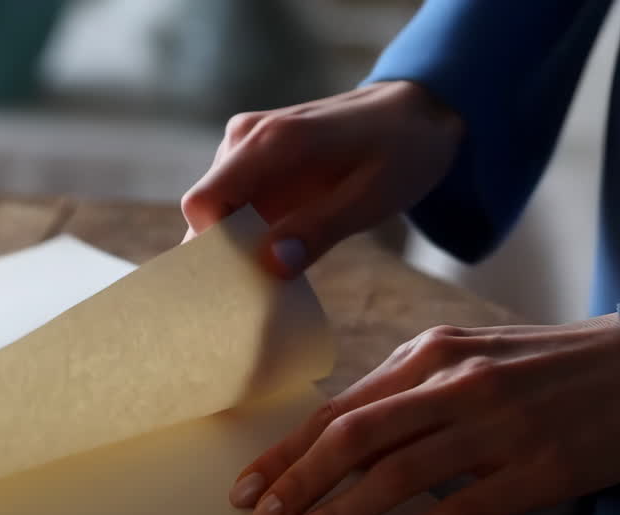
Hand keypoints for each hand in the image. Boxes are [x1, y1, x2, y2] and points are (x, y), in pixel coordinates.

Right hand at [181, 81, 463, 276]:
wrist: (415, 112)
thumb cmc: (401, 150)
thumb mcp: (372, 197)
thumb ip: (319, 229)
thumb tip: (270, 266)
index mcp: (273, 141)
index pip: (204, 203)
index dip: (215, 250)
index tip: (247, 285)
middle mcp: (246, 138)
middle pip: (205, 214)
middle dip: (225, 257)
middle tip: (263, 296)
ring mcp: (245, 147)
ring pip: (216, 215)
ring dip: (239, 250)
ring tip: (279, 278)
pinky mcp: (252, 162)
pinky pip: (235, 207)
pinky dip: (250, 238)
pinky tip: (283, 257)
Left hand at [229, 314, 619, 514]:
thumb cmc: (556, 363)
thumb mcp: (473, 353)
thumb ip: (412, 387)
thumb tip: (347, 431)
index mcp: (433, 352)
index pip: (342, 408)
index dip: (289, 450)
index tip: (252, 484)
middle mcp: (456, 384)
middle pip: (354, 438)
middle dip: (297, 483)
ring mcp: (496, 426)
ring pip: (396, 476)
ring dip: (337, 514)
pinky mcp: (537, 468)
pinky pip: (460, 510)